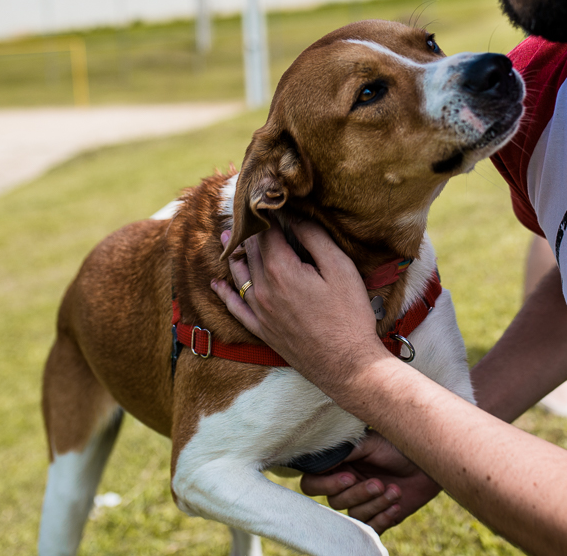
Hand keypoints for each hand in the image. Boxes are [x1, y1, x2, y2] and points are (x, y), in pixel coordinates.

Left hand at [212, 220, 387, 392]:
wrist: (346, 364)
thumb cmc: (349, 315)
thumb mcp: (339, 268)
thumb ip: (314, 239)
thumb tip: (295, 217)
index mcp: (281, 269)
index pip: (268, 232)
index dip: (269, 214)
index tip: (268, 201)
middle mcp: (262, 289)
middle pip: (252, 251)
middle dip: (250, 231)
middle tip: (246, 213)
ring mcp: (259, 311)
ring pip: (239, 275)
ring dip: (234, 254)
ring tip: (227, 237)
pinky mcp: (261, 330)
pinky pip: (235, 308)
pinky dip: (224, 293)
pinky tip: (217, 285)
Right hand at [299, 432, 441, 533]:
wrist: (428, 461)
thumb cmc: (397, 446)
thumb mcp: (368, 443)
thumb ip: (342, 450)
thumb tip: (319, 459)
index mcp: (338, 466)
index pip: (312, 484)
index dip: (326, 485)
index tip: (349, 477)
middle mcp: (346, 486)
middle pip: (334, 502)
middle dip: (357, 494)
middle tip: (378, 483)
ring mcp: (363, 503)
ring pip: (354, 515)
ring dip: (376, 504)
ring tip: (394, 491)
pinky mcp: (379, 517)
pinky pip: (371, 528)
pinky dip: (383, 517)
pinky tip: (396, 504)